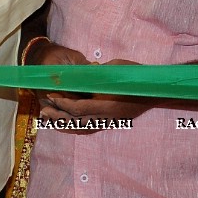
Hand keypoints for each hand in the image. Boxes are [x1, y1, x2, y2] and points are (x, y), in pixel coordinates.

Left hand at [38, 56, 153, 128]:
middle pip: (77, 121)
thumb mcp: (114, 68)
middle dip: (58, 116)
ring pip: (82, 128)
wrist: (155, 90)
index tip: (51, 96)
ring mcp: (110, 121)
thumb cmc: (135, 76)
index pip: (79, 108)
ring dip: (64, 124)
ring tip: (49, 119)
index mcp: (108, 104)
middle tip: (43, 110)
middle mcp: (107, 117)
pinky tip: (65, 123)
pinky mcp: (111, 122)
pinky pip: (89, 128)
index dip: (63, 103)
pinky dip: (75, 127)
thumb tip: (77, 72)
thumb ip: (96, 73)